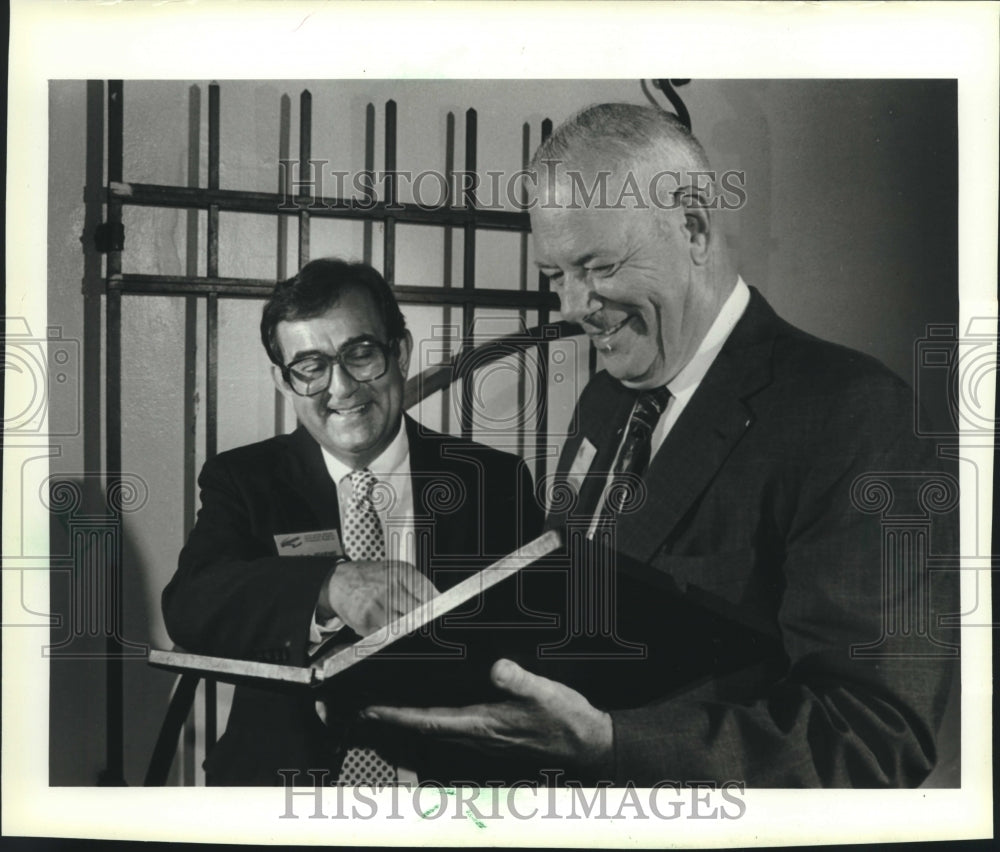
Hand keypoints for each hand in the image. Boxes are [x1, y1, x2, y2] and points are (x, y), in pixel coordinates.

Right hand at [319, 559, 437, 636]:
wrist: (339, 581)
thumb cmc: (371, 577)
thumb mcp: (397, 571)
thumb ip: (418, 586)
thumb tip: (439, 603)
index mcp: (402, 573)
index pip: (429, 596)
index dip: (437, 609)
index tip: (439, 615)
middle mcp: (390, 589)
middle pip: (418, 615)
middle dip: (421, 620)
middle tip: (420, 620)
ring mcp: (377, 607)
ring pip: (403, 628)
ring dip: (404, 627)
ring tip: (395, 616)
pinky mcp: (366, 623)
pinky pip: (386, 635)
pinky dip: (386, 631)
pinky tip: (380, 620)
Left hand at [364, 659, 612, 772]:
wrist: (587, 743)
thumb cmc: (566, 722)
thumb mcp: (545, 692)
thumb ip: (518, 679)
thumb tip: (496, 666)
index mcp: (483, 724)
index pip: (429, 719)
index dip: (398, 714)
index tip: (372, 708)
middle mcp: (478, 736)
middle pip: (425, 727)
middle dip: (396, 717)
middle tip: (369, 706)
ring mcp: (485, 739)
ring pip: (437, 730)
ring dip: (412, 719)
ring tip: (392, 706)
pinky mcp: (494, 737)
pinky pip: (453, 729)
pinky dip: (434, 719)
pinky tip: (434, 710)